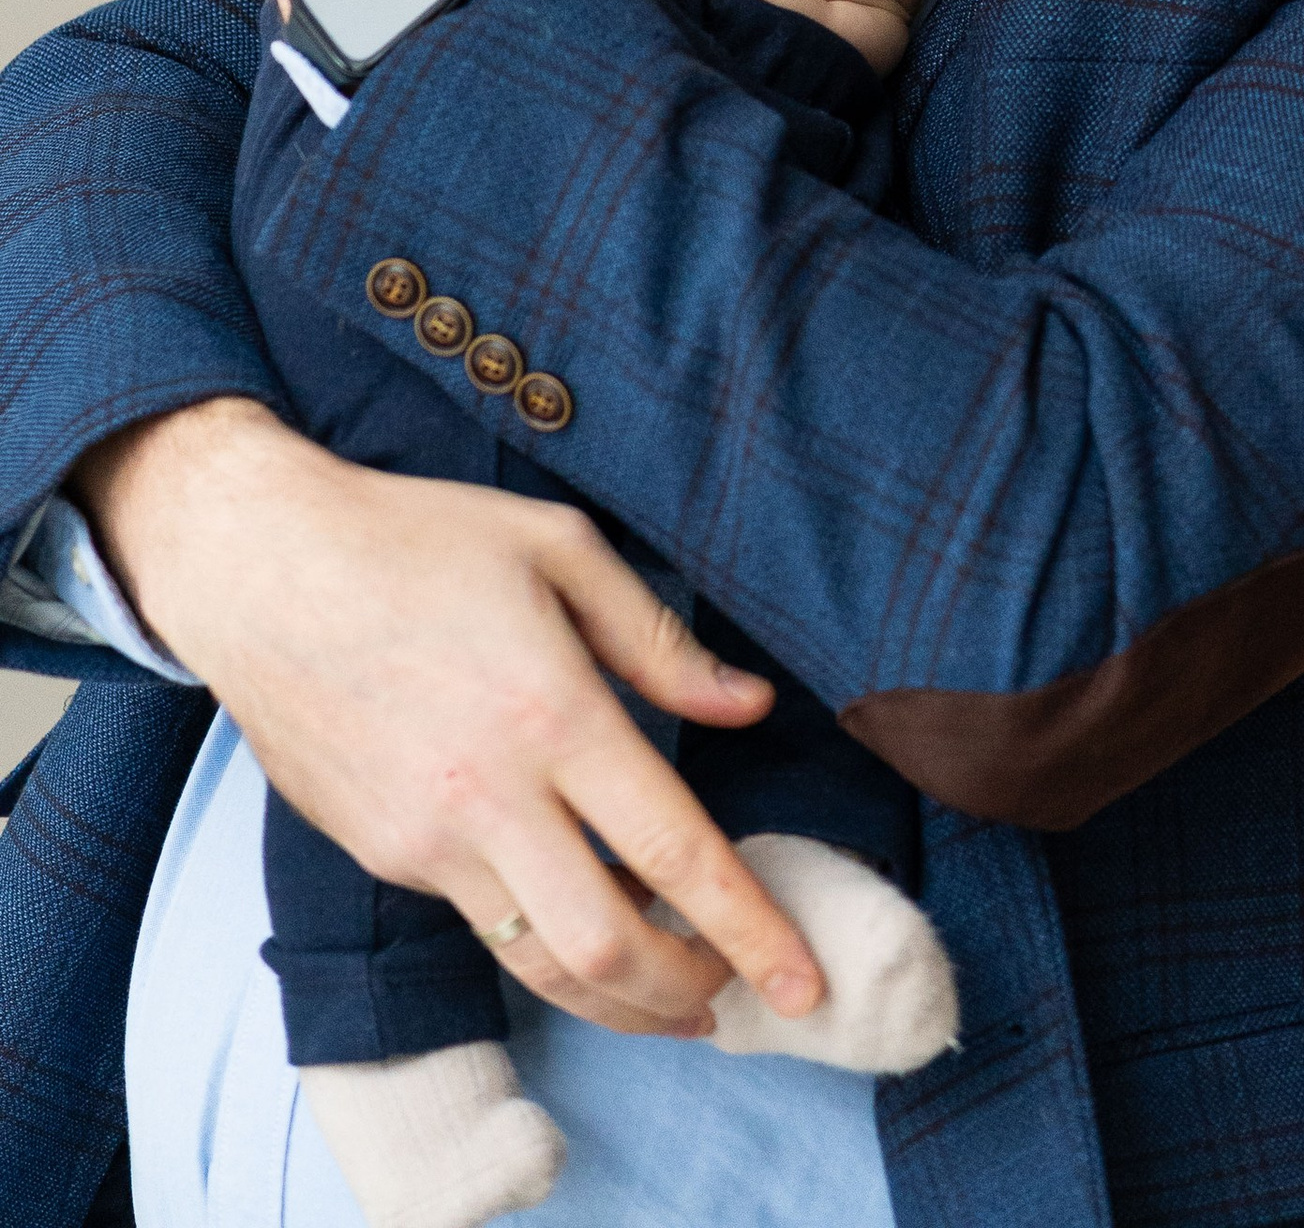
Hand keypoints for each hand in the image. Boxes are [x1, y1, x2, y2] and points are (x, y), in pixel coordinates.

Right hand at [79, 400, 824, 1038]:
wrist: (262, 569)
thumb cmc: (419, 538)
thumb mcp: (560, 549)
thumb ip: (660, 642)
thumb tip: (748, 707)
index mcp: (553, 710)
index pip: (674, 850)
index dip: (751, 927)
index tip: (803, 980)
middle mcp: (490, 794)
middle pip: (608, 947)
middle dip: (690, 990)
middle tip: (742, 993)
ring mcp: (428, 839)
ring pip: (539, 967)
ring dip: (621, 1003)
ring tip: (679, 1003)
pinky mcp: (385, 856)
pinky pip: (481, 924)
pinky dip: (547, 950)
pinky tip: (586, 933)